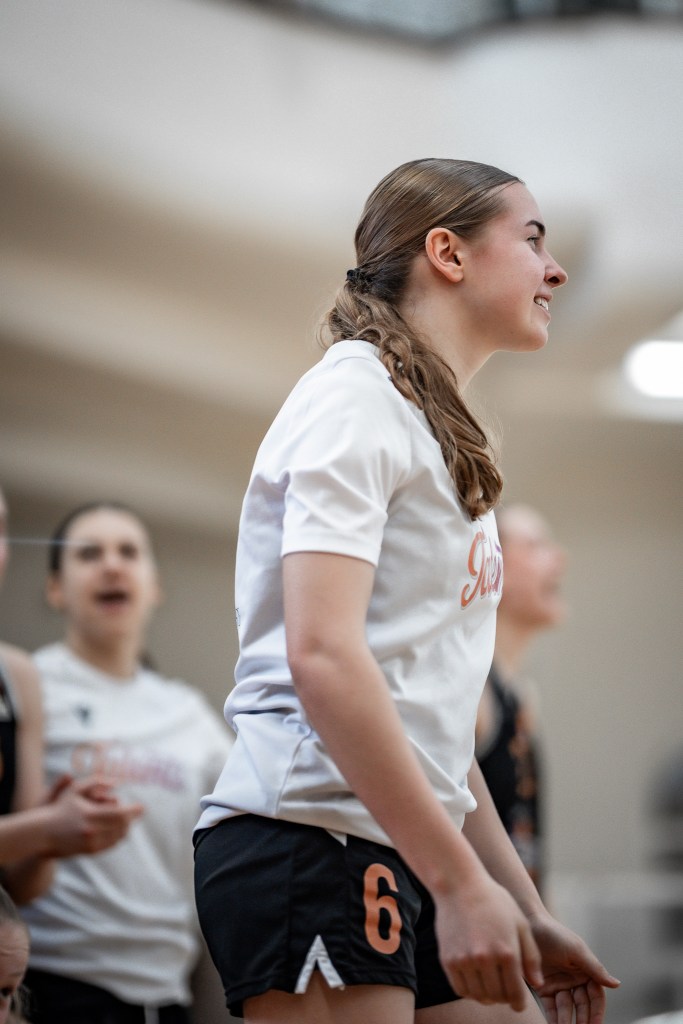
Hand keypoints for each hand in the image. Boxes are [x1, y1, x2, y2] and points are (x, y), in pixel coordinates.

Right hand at [43, 774, 143, 855]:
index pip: (119, 814)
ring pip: (118, 837)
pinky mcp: (90, 852)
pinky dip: (118, 836)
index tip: (142, 807)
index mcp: (89, 815)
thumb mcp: (76, 790)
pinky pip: (111, 844)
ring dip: (126, 827)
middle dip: (132, 819)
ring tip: (128, 820)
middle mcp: (92, 831)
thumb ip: (96, 781)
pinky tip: (119, 829)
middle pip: (122, 826)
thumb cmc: (61, 808)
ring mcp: (91, 844)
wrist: (44, 833)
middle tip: (138, 812)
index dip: (133, 811)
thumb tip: (117, 782)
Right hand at [434, 871, 543, 1009]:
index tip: (518, 1003)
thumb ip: (531, 956)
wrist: (459, 885)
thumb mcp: (520, 924)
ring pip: (479, 996)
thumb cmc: (494, 901)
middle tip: (504, 992)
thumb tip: (537, 984)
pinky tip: (475, 981)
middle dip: (504, 998)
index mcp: (507, 952)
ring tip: (490, 987)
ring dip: (487, 996)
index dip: (518, 1003)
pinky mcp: (448, 960)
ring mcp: (465, 960)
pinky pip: (461, 989)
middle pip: (497, 997)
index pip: (515, 993)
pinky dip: (470, 991)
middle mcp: (486, 959)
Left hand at [528, 910, 619, 1023]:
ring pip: (566, 1009)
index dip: (597, 1012)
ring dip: (567, 1021)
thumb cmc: (555, 933)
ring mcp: (558, 985)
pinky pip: (550, 1008)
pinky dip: (553, 1019)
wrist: (527, 924)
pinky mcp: (543, 988)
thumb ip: (595, 968)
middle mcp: (573, 980)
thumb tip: (617, 984)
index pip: (596, 997)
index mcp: (586, 971)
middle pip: (582, 1006)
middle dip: (582, 1020)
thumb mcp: (576, 950)